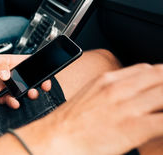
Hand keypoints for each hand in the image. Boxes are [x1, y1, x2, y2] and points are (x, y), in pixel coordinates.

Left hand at [0, 53, 51, 108]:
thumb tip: (6, 74)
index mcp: (13, 63)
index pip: (30, 65)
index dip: (39, 69)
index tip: (44, 74)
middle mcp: (13, 76)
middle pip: (30, 80)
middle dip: (38, 84)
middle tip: (40, 87)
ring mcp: (9, 87)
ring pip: (24, 92)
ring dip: (28, 94)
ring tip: (29, 94)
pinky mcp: (3, 97)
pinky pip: (12, 101)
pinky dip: (14, 102)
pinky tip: (14, 101)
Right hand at [21, 63, 162, 154]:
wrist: (55, 139)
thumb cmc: (70, 123)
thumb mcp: (89, 96)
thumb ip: (110, 90)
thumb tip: (128, 93)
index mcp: (107, 80)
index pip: (147, 69)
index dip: (161, 76)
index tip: (162, 85)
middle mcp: (119, 88)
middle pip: (161, 76)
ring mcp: (128, 106)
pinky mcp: (135, 127)